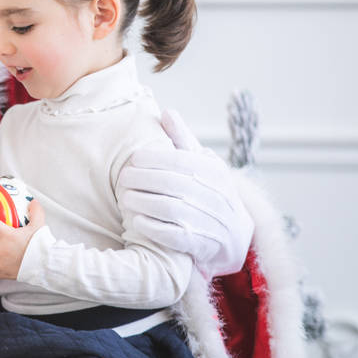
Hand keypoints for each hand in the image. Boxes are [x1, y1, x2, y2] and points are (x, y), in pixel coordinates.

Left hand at [118, 109, 253, 278]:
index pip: (182, 161)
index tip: (132, 158)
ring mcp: (212, 222)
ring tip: (124, 199)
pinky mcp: (203, 245)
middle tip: (122, 178)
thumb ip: (183, 140)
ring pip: (174, 209)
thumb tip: (166, 112)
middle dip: (145, 180)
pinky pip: (176, 236)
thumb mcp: (202, 164)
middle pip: (175, 184)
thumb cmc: (208, 191)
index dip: (155, 159)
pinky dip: (154, 228)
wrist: (235, 236)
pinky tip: (136, 222)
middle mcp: (217, 195)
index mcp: (215, 172)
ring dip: (145, 203)